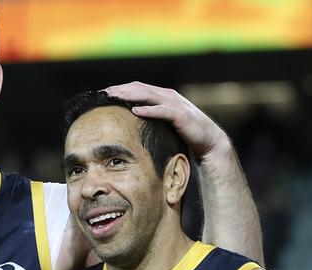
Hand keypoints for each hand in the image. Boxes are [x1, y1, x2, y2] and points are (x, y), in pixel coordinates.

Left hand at [104, 81, 229, 161]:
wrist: (208, 140)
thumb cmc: (184, 132)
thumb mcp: (164, 122)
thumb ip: (151, 116)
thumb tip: (130, 118)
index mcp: (162, 95)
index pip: (137, 87)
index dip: (121, 88)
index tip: (104, 93)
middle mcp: (167, 96)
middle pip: (140, 88)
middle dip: (121, 90)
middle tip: (104, 93)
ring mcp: (174, 104)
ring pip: (149, 95)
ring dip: (130, 95)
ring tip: (115, 97)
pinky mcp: (180, 115)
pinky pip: (162, 110)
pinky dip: (149, 109)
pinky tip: (135, 110)